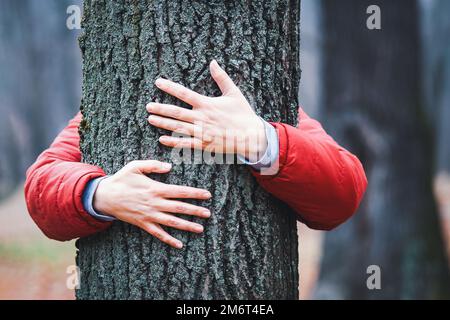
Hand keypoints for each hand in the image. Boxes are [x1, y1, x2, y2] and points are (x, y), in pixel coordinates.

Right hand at [93, 160, 211, 248]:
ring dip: (187, 226)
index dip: (195, 193)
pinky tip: (179, 245)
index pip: (180, 191)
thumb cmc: (122, 179)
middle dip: (196, 211)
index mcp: (155, 188)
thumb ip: (153, 165)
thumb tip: (169, 166)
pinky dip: (169, 240)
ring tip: (200, 228)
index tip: (207, 195)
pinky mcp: (143, 224)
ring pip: (172, 222)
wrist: (105, 196)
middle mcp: (155, 203)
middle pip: (180, 208)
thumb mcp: (135, 166)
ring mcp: (149, 215)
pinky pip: (158, 234)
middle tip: (209, 214)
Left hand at [146, 60, 266, 161]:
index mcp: (207, 104)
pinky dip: (173, 142)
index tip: (157, 82)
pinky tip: (162, 139)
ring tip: (150, 119)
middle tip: (148, 105)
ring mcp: (202, 132)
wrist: (251, 136)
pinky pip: (185, 143)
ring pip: (177, 127)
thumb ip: (221, 77)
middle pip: (176, 112)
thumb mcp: (234, 93)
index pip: (184, 93)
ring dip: (163, 123)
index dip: (169, 87)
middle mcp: (202, 118)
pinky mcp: (204, 144)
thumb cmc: (243, 113)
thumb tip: (213, 62)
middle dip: (160, 108)